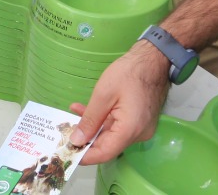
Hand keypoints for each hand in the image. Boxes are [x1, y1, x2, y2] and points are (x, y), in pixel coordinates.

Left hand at [68, 41, 169, 163]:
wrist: (152, 60)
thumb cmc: (128, 74)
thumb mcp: (103, 95)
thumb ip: (90, 120)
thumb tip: (77, 140)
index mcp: (130, 130)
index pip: (105, 153)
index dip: (85, 156)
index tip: (68, 153)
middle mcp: (138, 134)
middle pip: (108, 144)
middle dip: (86, 138)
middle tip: (65, 129)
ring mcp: (140, 128)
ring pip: (111, 134)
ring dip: (92, 125)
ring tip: (73, 112)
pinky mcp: (138, 121)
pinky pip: (118, 126)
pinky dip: (102, 120)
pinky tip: (86, 109)